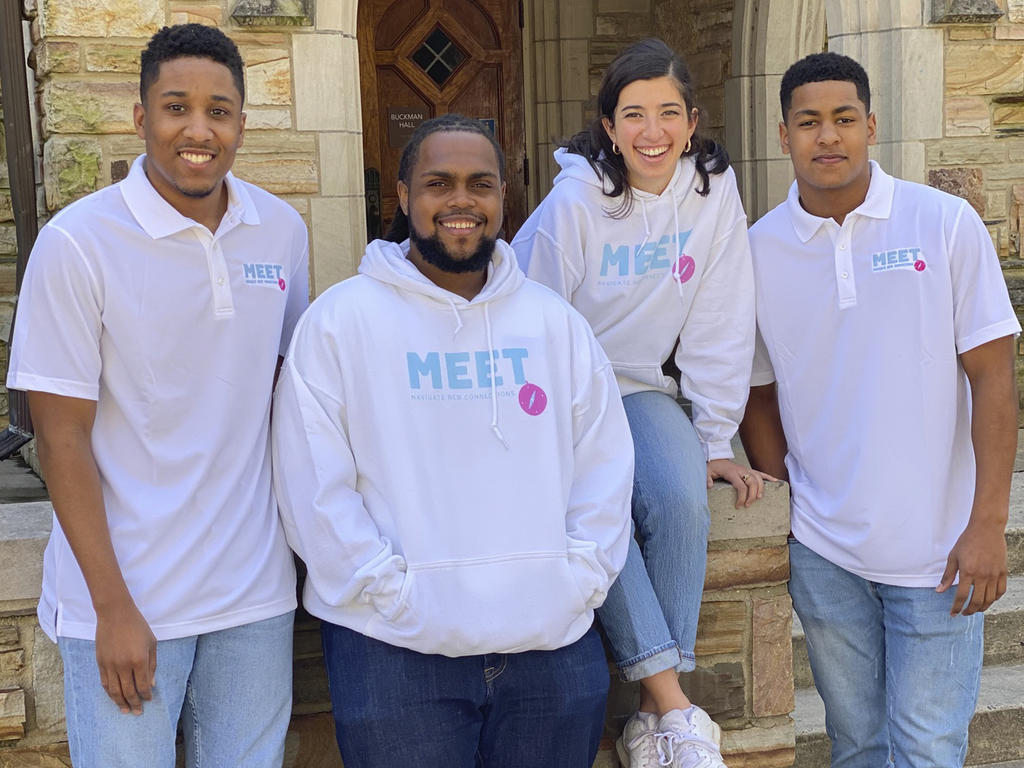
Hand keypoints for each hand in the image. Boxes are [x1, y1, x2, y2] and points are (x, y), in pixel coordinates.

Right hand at [94, 600, 156, 714]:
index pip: (142, 685)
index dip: (146, 695)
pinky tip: (114, 697)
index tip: (149, 700)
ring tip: (125, 710)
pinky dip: (109, 692)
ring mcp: (110, 665)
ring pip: (114, 691)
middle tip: (137, 712)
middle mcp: (124, 665)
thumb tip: (151, 684)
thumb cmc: (137, 626)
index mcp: (139, 660)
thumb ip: (152, 665)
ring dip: (120, 702)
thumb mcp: (151, 643)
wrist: (115, 614)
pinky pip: (105, 683)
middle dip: (134, 704)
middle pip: (128, 691)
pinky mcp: (100, 663)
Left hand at [707, 459, 778, 508]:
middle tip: (748, 505)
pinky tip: (776, 481)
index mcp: (731, 473)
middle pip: (752, 482)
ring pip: (758, 478)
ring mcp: (746, 469)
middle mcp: (741, 470)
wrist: (716, 458)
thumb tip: (710, 486)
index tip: (738, 506)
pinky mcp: (748, 469)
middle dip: (752, 495)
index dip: (741, 497)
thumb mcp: (706, 472)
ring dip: (761, 488)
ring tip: (760, 498)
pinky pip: (760, 473)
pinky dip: (768, 477)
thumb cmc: (712, 467)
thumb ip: (707, 478)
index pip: (740, 486)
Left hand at [937, 522, 1007, 614]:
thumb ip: (948, 575)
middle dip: (969, 610)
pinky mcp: (1003, 572)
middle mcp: (983, 576)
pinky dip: (995, 599)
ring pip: (990, 599)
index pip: (961, 596)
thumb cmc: (967, 541)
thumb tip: (939, 590)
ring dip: (982, 607)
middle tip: (964, 613)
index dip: (956, 607)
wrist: (986, 529)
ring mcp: (994, 575)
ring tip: (975, 609)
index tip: (953, 613)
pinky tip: (988, 600)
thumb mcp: (953, 557)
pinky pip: (1001, 591)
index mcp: (968, 572)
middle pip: (977, 601)